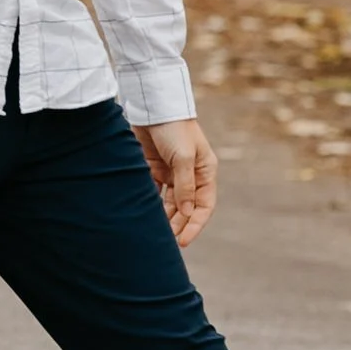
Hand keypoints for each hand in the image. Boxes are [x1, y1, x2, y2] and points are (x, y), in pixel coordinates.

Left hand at [134, 117, 218, 245]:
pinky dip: (152, 204)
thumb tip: (186, 213)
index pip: (204, 206)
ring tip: (155, 234)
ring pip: (170, 202)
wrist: (153, 106)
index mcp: (205, 172)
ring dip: (165, 217)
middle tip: (166, 243)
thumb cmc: (174, 128)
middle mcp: (191, 174)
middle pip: (186, 207)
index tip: (183, 241)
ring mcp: (172, 172)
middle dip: (178, 225)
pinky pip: (155, 192)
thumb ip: (184, 186)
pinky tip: (145, 216)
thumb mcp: (183, 157)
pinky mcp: (154, 168)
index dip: (195, 225)